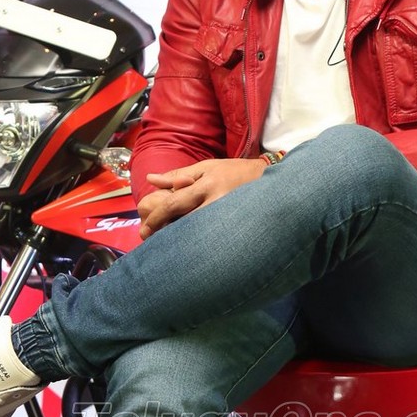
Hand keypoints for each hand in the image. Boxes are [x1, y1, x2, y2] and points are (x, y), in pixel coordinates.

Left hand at [136, 158, 265, 238]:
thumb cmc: (235, 172)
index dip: (157, 217)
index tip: (145, 228)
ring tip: (165, 247)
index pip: (175, 203)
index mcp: (207, 185)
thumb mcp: (207, 167)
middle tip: (150, 241)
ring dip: (179, 240)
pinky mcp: (234, 229)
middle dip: (164, 233)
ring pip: (197, 233)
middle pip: (183, 223)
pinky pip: (210, 238)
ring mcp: (227, 218)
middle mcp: (216, 202)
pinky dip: (196, 243)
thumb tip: (151, 179)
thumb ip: (178, 175)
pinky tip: (189, 249)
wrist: (271, 182)